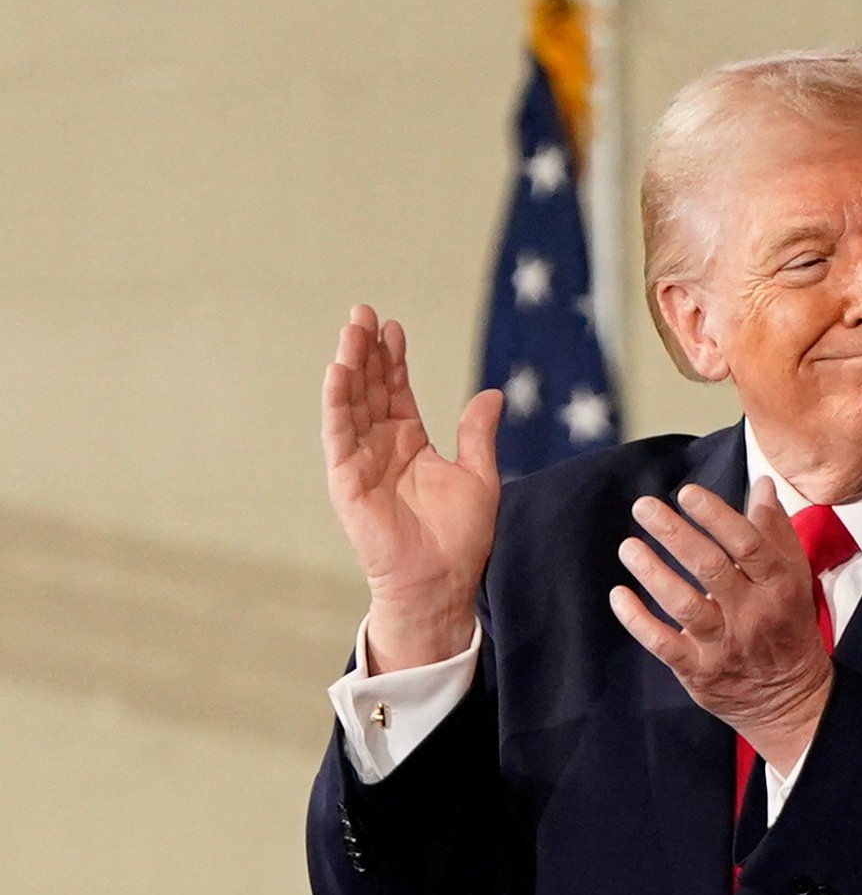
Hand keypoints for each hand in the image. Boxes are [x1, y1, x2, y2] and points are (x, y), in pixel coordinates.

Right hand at [322, 304, 501, 670]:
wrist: (441, 581)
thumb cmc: (459, 538)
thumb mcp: (478, 476)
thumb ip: (477, 434)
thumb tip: (493, 393)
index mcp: (409, 443)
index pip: (395, 391)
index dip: (393, 359)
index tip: (392, 326)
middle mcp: (380, 447)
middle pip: (369, 389)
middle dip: (366, 352)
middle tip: (363, 313)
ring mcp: (360, 462)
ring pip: (351, 405)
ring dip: (349, 368)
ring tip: (350, 332)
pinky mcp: (347, 480)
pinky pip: (339, 436)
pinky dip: (337, 404)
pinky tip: (337, 373)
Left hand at [610, 480, 832, 773]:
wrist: (792, 700)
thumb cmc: (789, 626)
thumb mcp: (796, 578)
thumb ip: (775, 532)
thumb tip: (761, 485)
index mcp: (779, 587)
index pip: (748, 544)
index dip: (716, 516)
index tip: (687, 493)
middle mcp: (753, 614)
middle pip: (711, 568)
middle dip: (674, 533)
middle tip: (643, 507)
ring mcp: (724, 644)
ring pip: (684, 604)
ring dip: (652, 572)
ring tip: (628, 546)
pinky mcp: (699, 671)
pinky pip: (662, 643)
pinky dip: (637, 619)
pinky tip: (619, 595)